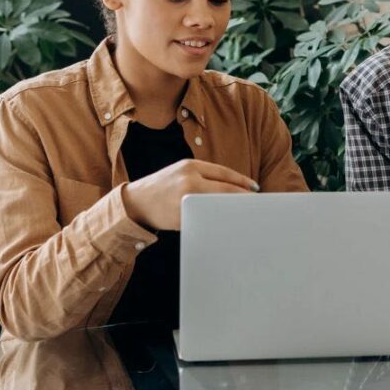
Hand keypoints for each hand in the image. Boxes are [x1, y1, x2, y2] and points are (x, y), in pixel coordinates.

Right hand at [122, 159, 256, 230]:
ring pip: (217, 205)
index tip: (255, 188)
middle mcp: (188, 179)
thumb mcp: (180, 172)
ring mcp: (185, 198)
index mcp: (190, 166)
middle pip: (225, 188)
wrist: (134, 202)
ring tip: (243, 214)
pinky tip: (224, 224)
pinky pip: (205, 219)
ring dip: (232, 210)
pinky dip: (217, 222)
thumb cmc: (162, 188)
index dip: (242, 181)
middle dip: (242, 197)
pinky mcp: (181, 216)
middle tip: (255, 204)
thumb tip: (233, 189)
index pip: (224, 172)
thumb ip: (203, 177)